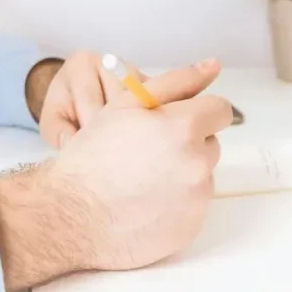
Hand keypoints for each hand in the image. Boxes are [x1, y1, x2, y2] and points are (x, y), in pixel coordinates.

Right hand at [0, 59, 231, 291]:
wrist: (72, 216)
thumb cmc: (93, 156)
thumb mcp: (126, 105)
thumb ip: (176, 81)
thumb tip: (214, 65)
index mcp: (184, 127)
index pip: (220, 110)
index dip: (196, 113)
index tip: (175, 122)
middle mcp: (197, 163)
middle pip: (211, 144)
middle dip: (187, 144)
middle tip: (147, 153)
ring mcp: (197, 199)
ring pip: (202, 175)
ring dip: (182, 174)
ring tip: (143, 180)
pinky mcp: (192, 226)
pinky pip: (194, 206)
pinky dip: (177, 203)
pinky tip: (145, 204)